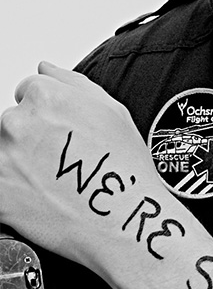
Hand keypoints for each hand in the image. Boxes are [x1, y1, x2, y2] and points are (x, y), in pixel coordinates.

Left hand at [0, 62, 175, 275]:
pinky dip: (13, 190)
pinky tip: (39, 199)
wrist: (123, 220)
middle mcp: (18, 122)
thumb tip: (44, 68)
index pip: (27, 91)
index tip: (60, 134)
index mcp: (45, 96)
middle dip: (31, 138)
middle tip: (59, 162)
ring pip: (3, 151)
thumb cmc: (124, 168)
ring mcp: (3, 158)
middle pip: (12, 122)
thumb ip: (71, 81)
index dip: (47, 114)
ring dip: (19, 163)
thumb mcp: (112, 110)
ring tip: (51, 183)